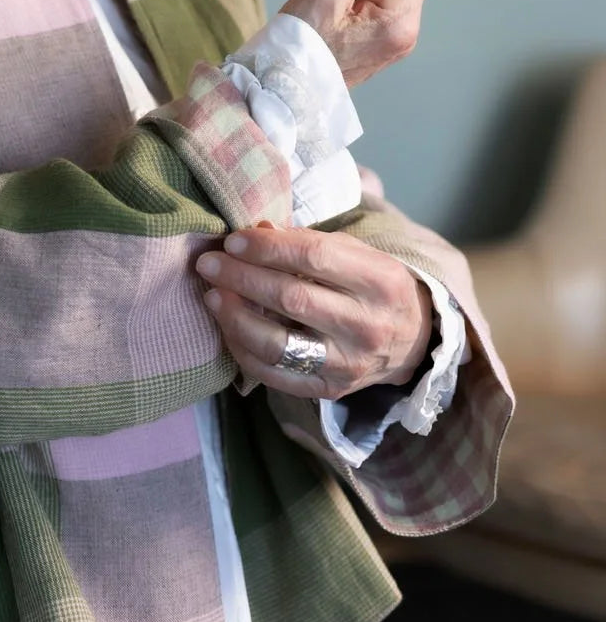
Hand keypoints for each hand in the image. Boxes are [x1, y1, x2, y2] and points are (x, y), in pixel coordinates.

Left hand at [195, 223, 433, 399]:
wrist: (413, 341)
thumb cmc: (373, 286)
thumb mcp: (355, 253)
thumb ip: (307, 242)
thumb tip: (255, 231)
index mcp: (378, 280)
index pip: (314, 257)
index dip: (267, 247)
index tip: (233, 240)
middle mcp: (366, 326)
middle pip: (292, 299)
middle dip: (241, 277)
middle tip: (208, 263)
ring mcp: (348, 364)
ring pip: (279, 344)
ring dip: (236, 317)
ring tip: (211, 296)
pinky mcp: (329, 390)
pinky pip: (276, 376)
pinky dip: (244, 352)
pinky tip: (228, 328)